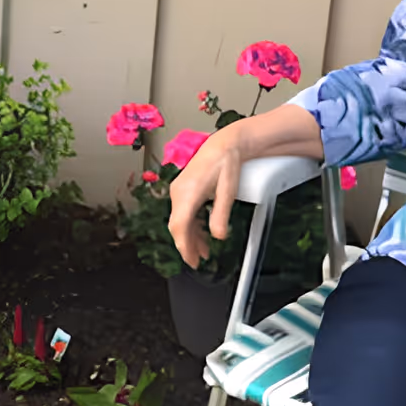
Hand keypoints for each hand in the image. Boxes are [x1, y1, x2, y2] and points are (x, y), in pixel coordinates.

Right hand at [165, 104, 326, 269]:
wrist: (223, 144)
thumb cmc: (225, 163)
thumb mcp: (227, 191)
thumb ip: (220, 214)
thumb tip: (218, 236)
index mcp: (188, 193)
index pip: (179, 226)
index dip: (184, 246)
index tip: (191, 260)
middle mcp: (178, 192)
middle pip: (177, 226)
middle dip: (187, 245)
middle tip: (198, 261)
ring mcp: (178, 190)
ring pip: (180, 221)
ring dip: (190, 237)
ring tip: (204, 251)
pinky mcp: (182, 190)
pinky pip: (183, 213)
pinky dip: (191, 226)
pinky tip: (201, 234)